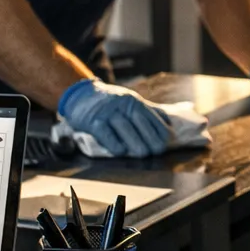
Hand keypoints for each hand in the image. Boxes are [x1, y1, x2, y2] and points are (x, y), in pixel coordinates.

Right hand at [57, 79, 171, 157]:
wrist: (80, 96)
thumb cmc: (109, 103)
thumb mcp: (129, 102)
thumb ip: (147, 112)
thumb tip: (169, 122)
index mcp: (134, 102)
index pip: (151, 117)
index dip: (159, 132)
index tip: (163, 145)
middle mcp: (122, 104)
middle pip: (140, 122)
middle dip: (149, 138)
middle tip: (155, 152)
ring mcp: (107, 112)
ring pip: (124, 127)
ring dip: (135, 142)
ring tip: (142, 154)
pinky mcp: (93, 121)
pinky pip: (105, 132)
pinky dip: (114, 143)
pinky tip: (121, 151)